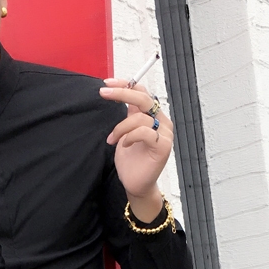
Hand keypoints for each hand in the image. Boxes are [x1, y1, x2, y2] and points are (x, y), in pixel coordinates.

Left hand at [100, 79, 173, 220]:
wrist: (135, 184)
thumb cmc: (130, 160)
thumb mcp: (125, 132)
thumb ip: (128, 115)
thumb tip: (121, 93)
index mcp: (153, 116)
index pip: (142, 93)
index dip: (126, 85)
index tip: (106, 84)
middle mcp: (162, 122)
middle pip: (144, 98)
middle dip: (122, 93)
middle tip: (103, 93)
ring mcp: (165, 134)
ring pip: (140, 118)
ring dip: (120, 128)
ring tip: (112, 140)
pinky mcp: (163, 146)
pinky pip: (145, 132)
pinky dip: (130, 137)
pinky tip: (125, 145)